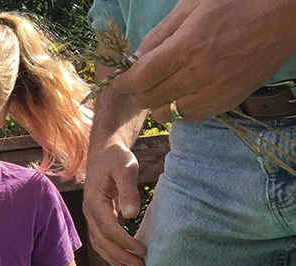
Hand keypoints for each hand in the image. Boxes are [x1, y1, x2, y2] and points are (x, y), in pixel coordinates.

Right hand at [82, 142, 147, 265]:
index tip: (142, 249)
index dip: (125, 242)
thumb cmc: (116, 158)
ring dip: (114, 258)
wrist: (103, 151)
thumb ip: (128, 191)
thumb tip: (131, 215)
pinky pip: (99, 239)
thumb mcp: (125, 169)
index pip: (109, 229)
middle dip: (121, 256)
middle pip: (103, 241)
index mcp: (95, 202)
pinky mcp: (96, 216)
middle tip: (141, 265)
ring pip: (99, 243)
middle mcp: (89, 212)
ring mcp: (90, 215)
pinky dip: (109, 252)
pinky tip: (121, 259)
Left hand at [114, 0, 295, 121]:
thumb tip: (134, 58)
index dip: (124, 83)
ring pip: (166, 114)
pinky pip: (190, 118)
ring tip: (166, 86)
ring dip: (159, 103)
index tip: (122, 79)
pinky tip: (186, 91)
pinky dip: (180, 109)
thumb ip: (159, 35)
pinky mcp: (228, 101)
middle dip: (138, 92)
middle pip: (149, 101)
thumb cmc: (237, 4)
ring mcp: (215, 92)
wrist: (282, 17)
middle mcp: (199, 74)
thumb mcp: (191, 8)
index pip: (140, 79)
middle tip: (143, 81)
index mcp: (186, 48)